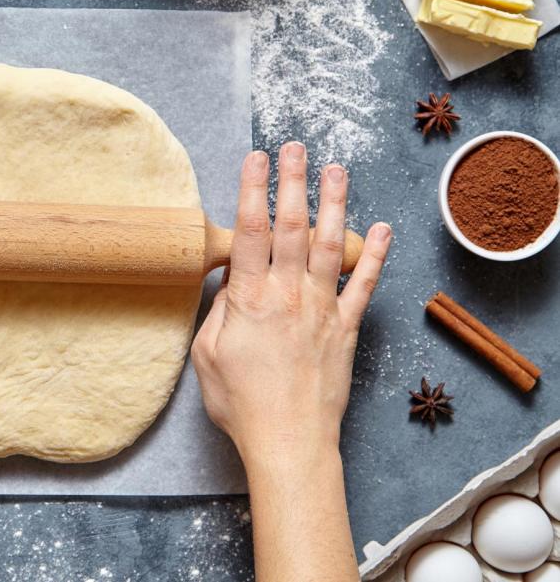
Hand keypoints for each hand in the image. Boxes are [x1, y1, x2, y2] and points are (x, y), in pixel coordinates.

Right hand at [192, 143, 391, 460]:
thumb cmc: (241, 403)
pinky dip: (373, 255)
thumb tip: (231, 281)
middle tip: (295, 147)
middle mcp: (288, 295)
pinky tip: (380, 228)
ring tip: (335, 168)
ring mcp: (321, 309)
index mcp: (249, 300)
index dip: (252, 190)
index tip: (255, 158)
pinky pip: (363, 285)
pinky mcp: (346, 329)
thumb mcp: (208, 354)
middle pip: (290, 226)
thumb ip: (220, 311)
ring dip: (332, 203)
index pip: (249, 232)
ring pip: (327, 244)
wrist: (289, 441)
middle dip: (292, 182)